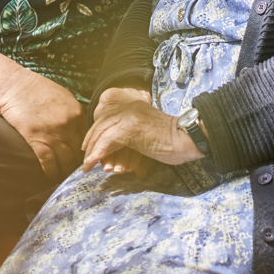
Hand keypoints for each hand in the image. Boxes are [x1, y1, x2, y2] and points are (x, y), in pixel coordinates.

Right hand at [0, 69, 85, 180]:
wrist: (14, 87)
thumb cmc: (37, 89)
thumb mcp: (64, 97)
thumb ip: (73, 114)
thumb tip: (78, 130)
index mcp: (77, 113)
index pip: (88, 139)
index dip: (85, 152)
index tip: (82, 159)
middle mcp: (68, 125)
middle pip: (78, 152)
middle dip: (77, 164)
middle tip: (74, 172)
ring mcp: (53, 134)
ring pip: (65, 160)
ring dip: (64, 171)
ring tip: (63, 177)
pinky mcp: (36, 140)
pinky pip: (48, 163)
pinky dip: (50, 173)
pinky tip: (50, 177)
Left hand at [81, 87, 201, 172]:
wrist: (188, 138)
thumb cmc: (174, 142)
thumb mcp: (148, 135)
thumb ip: (132, 138)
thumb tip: (115, 153)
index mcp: (134, 108)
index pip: (108, 118)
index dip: (97, 133)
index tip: (91, 148)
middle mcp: (129, 108)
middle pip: (101, 124)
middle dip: (90, 141)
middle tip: (86, 158)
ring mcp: (128, 117)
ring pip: (102, 132)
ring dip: (92, 151)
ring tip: (86, 165)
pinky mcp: (129, 128)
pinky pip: (107, 141)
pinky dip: (97, 153)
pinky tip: (92, 163)